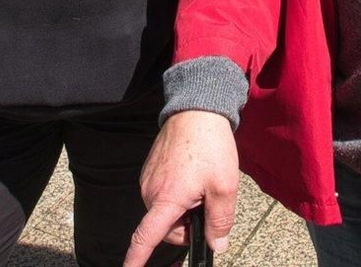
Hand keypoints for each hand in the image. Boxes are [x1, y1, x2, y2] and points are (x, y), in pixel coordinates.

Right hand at [126, 110, 240, 266]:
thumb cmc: (211, 147)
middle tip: (208, 202)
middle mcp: (151, 192)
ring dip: (183, 208)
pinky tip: (192, 175)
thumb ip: (220, 221)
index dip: (136, 259)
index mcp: (167, 199)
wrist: (197, 109)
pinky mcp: (150, 170)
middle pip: (166, 228)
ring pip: (166, 212)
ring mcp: (148, 180)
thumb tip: (217, 245)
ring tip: (201, 183)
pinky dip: (177, 195)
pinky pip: (163, 195)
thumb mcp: (225, 187)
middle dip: (187, 226)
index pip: (146, 237)